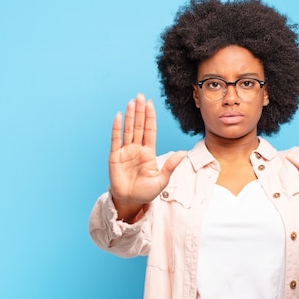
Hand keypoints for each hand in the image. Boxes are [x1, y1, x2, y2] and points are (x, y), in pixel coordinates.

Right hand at [108, 94, 186, 219]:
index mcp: (149, 152)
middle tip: (140, 96)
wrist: (130, 201)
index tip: (151, 104)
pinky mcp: (115, 156)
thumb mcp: (162, 180)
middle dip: (140, 111)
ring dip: (129, 116)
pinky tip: (118, 116)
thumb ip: (171, 166)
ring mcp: (125, 151)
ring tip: (131, 102)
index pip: (150, 130)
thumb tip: (184, 153)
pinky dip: (116, 128)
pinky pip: (116, 140)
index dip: (150, 117)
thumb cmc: (146, 192)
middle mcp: (137, 149)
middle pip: (139, 126)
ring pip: (128, 129)